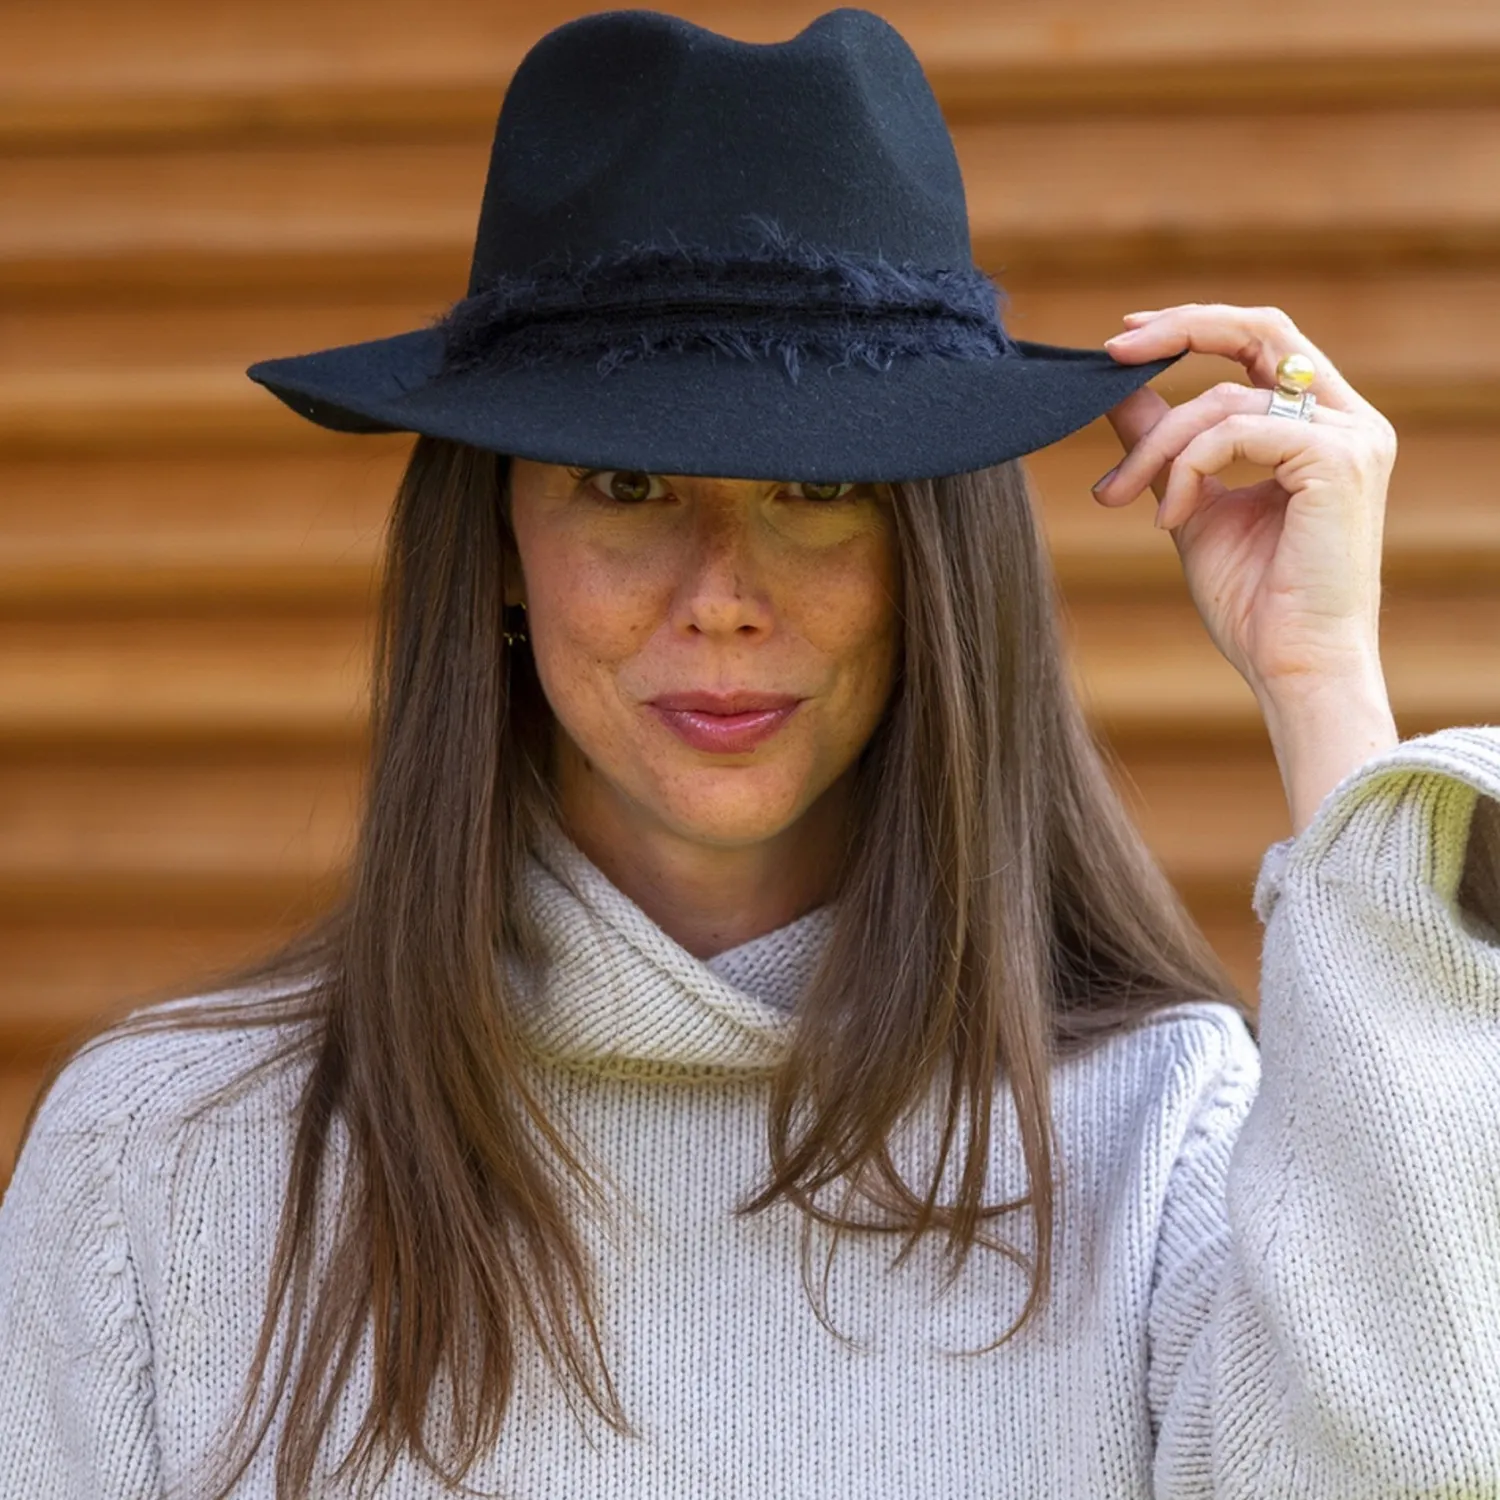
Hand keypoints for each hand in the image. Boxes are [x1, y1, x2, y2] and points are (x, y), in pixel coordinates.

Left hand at [1091, 303, 1397, 701]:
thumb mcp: (1191, 503)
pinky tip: (1168, 519)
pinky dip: (1188, 468)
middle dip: (1179, 329)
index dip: (1193, 325)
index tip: (1123, 342)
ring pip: (1224, 397)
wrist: (1290, 665)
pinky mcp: (1337, 461)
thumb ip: (1164, 446)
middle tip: (1110, 353)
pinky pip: (1237, 431)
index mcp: (1323, 424)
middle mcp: (1349, 419)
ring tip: (1122, 496)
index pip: (1262, 338)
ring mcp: (1351, 437)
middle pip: (1261, 329)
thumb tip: (1117, 394)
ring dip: (1157, 445)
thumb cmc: (1252, 600)